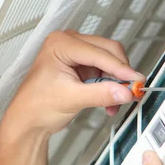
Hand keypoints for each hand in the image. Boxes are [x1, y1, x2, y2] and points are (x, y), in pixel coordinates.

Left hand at [5, 30, 144, 135]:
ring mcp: (75, 54)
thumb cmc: (36, 106)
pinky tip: (109, 100)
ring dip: (116, 81)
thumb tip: (125, 91)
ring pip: (108, 61)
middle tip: (133, 89)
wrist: (27, 121)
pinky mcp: (80, 66)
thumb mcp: (72, 99)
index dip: (120, 68)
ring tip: (115, 101)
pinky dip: (109, 85)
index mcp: (60, 44)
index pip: (99, 52)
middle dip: (120, 73)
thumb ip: (101, 94)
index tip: (137, 80)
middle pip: (107, 51)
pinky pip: (104, 71)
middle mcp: (67, 43)